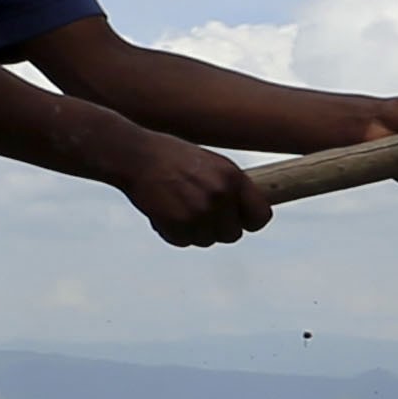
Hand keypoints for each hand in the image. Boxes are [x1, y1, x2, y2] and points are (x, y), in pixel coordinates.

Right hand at [119, 129, 272, 247]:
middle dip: (217, 228)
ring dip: (193, 231)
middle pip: (232, 234)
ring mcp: (200, 212)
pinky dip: (173, 233)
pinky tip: (164, 212)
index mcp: (233, 177)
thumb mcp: (211, 164)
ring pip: (206, 240)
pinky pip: (183, 242)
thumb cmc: (172, 157)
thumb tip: (246, 212)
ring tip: (177, 206)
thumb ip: (230, 187)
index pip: (261, 216)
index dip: (250, 222)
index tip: (239, 221)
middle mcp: (221, 196)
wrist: (136, 156)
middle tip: (198, 212)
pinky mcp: (179, 225)